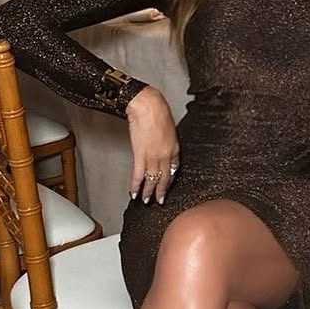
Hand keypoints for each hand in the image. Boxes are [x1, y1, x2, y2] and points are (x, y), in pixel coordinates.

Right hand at [126, 87, 179, 203]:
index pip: (174, 170)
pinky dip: (136, 185)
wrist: (148, 107)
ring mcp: (154, 157)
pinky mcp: (141, 155)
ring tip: (146, 201)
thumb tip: (163, 150)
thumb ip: (168, 144)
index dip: (169, 180)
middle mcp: (166, 156)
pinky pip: (139, 175)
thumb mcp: (170, 131)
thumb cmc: (158, 113)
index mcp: (175, 149)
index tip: (166, 187)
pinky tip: (134, 193)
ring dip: (148, 192)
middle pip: (164, 178)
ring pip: (152, 180)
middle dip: (161, 191)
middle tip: (159, 201)